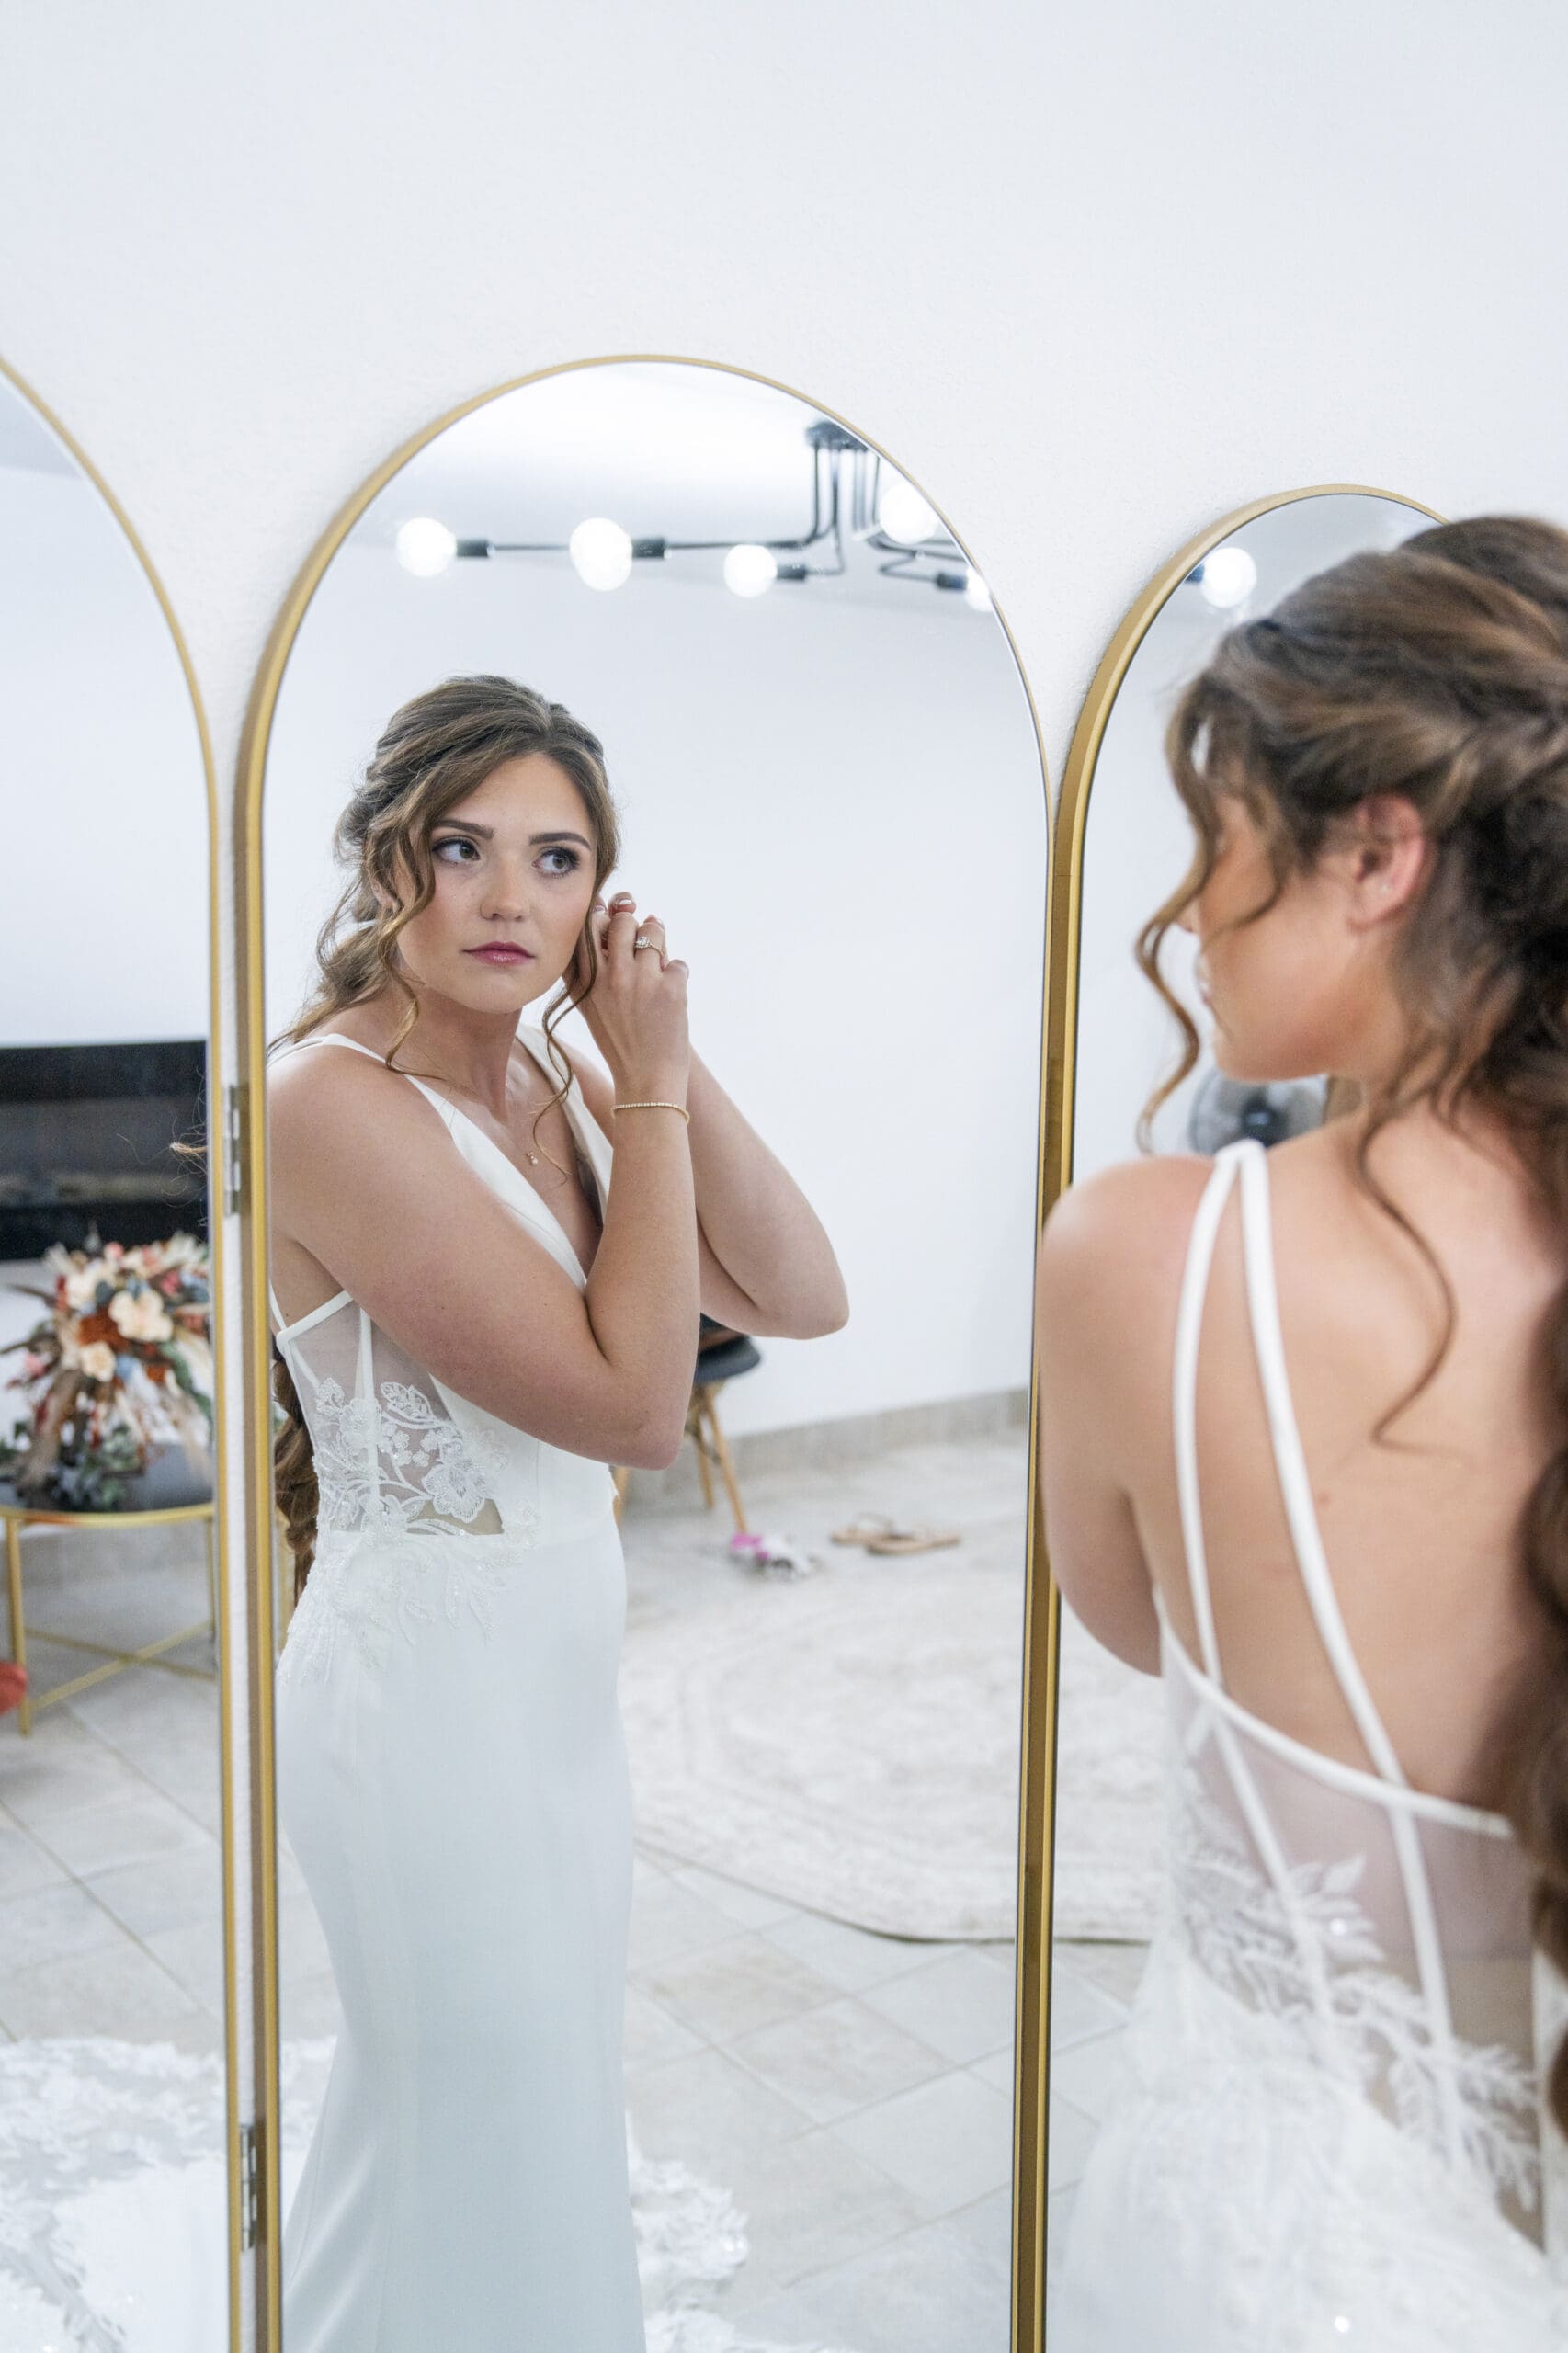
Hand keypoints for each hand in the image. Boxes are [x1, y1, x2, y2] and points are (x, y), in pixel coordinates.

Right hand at [570, 891, 689, 1100]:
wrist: (645, 1081)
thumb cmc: (620, 1042)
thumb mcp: (591, 1005)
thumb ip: (594, 966)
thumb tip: (620, 914)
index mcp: (585, 980)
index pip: (588, 926)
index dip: (603, 918)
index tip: (612, 927)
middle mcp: (609, 975)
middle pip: (623, 920)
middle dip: (635, 927)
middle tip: (641, 948)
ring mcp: (640, 979)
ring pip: (654, 930)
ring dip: (660, 943)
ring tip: (658, 970)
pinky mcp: (670, 987)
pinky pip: (678, 963)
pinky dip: (678, 978)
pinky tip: (671, 1000)